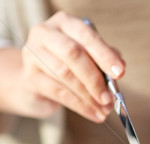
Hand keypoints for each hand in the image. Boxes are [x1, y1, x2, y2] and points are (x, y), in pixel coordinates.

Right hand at [0, 11, 124, 127]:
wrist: (35, 83)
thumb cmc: (66, 66)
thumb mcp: (87, 58)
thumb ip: (103, 60)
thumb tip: (119, 70)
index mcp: (64, 23)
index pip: (86, 35)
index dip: (105, 55)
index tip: (120, 72)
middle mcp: (45, 33)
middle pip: (73, 54)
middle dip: (95, 78)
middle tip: (109, 98)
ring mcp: (32, 55)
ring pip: (65, 74)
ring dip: (88, 96)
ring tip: (104, 109)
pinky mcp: (29, 78)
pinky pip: (58, 92)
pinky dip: (79, 105)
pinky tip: (92, 114)